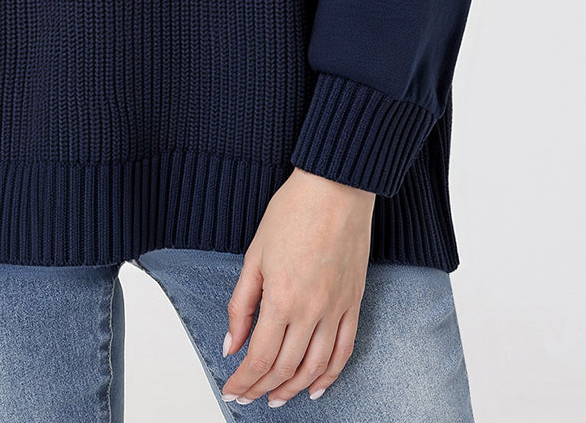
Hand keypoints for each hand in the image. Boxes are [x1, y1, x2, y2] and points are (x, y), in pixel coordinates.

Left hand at [220, 168, 374, 406]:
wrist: (336, 187)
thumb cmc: (293, 211)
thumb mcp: (254, 255)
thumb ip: (241, 304)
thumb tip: (231, 344)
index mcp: (282, 298)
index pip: (259, 357)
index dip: (244, 380)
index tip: (231, 389)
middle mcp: (311, 311)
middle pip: (285, 368)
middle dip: (262, 389)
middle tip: (248, 397)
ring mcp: (336, 309)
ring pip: (315, 367)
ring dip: (293, 389)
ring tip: (276, 399)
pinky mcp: (354, 303)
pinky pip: (344, 351)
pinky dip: (330, 376)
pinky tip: (316, 387)